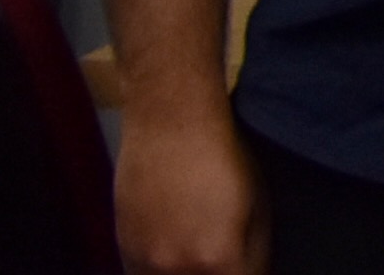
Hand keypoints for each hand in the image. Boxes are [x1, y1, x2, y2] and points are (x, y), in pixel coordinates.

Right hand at [117, 100, 266, 274]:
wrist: (171, 123)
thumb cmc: (225, 158)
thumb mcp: (259, 206)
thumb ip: (254, 254)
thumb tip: (253, 273)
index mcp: (218, 260)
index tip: (251, 268)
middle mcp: (176, 270)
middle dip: (221, 273)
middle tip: (228, 261)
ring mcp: (144, 262)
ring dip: (192, 274)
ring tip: (202, 253)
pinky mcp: (124, 249)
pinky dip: (163, 273)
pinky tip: (177, 256)